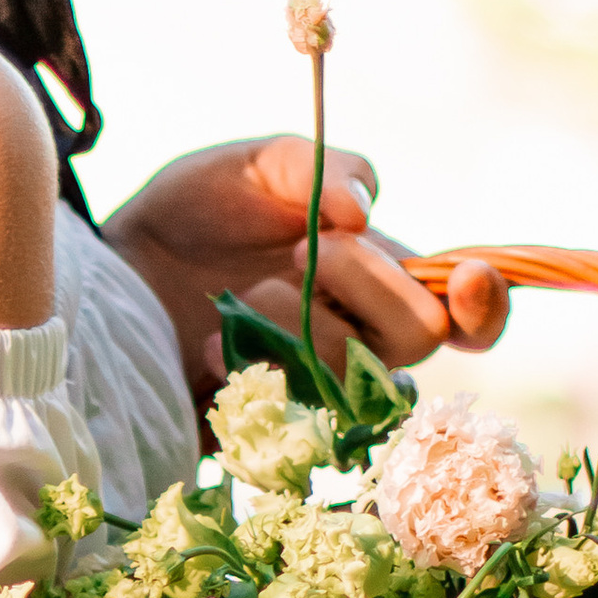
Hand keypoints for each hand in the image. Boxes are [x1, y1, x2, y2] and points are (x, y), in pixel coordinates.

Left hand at [100, 137, 507, 416]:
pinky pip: (288, 419)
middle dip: (363, 282)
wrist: (113, 266)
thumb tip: (362, 208)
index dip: (484, 304)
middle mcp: (359, 340)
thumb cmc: (195, 212)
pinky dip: (246, 373)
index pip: (464, 311)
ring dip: (296, 322)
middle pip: (418, 336)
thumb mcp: (256, 164)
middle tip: (301, 253)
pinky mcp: (265, 432)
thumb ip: (318, 167)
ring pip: (354, 374)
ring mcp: (315, 390)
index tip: (467, 279)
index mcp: (378, 277)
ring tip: (238, 297)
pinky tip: (207, 349)